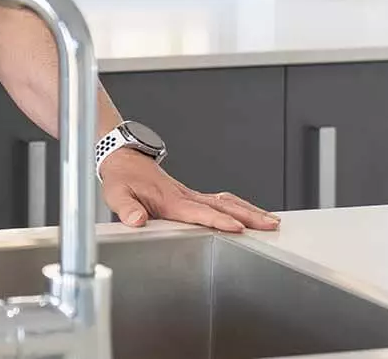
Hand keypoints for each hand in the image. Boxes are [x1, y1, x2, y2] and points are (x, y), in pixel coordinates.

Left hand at [98, 149, 280, 233]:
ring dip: (249, 210)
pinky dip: (238, 206)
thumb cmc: (121, 178)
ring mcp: (189, 195)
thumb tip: (136, 220)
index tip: (238, 227)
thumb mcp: (116, 194)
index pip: (198, 212)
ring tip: (271, 221)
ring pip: (225, 201)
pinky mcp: (190, 196)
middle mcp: (184, 196)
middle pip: (222, 205)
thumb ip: (126, 208)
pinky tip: (250, 213)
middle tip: (271, 224)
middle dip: (248, 215)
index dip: (218, 220)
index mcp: (169, 200)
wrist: (123, 159)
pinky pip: (219, 200)